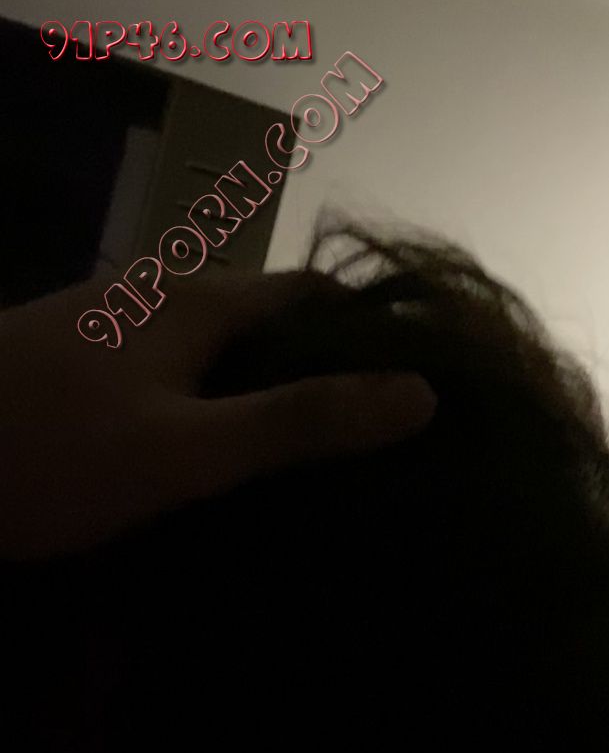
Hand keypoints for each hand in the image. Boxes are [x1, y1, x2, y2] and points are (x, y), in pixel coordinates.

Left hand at [0, 268, 435, 559]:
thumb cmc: (54, 453)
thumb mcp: (188, 450)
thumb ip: (299, 422)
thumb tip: (419, 395)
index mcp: (200, 302)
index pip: (315, 296)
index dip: (374, 335)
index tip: (415, 391)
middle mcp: (162, 296)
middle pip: (270, 320)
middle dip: (324, 369)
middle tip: (372, 440)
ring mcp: (118, 326)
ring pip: (220, 349)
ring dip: (267, 390)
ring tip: (311, 456)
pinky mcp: (87, 363)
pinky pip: (177, 372)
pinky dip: (215, 404)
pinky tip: (221, 454)